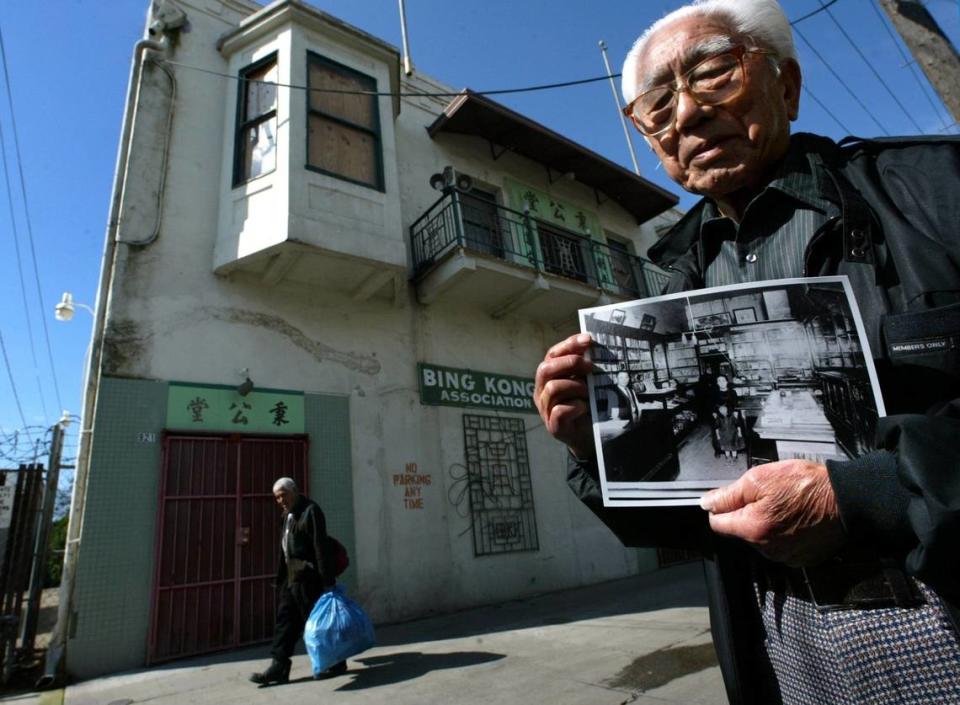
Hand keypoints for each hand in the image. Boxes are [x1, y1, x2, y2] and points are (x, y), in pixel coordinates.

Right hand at [534, 333, 594, 458]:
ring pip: (553, 388)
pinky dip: (575, 406)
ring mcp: (545, 409)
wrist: (589, 436)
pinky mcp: (553, 426)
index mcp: (549, 377)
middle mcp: (542, 391)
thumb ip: (584, 366)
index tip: (588, 340)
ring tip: (589, 392)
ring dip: (575, 386)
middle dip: (569, 363)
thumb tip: (593, 345)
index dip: (568, 345)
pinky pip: (559, 410)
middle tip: (590, 367)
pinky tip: (585, 407)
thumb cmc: (586, 404)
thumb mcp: (585, 381)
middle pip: (546, 368)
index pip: (552, 354)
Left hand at [699, 460, 845, 565]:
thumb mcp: (760, 479)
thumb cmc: (806, 485)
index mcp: (752, 529)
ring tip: (784, 505)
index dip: (721, 507)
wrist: (847, 499)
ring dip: (765, 523)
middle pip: (739, 531)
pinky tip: (794, 518)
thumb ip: (729, 494)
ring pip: (759, 539)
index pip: (717, 524)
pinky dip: (782, 533)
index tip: (732, 497)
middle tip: (766, 495)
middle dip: (746, 514)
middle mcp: (767, 549)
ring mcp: (785, 556)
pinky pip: (780, 546)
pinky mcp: (800, 558)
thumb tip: (707, 503)